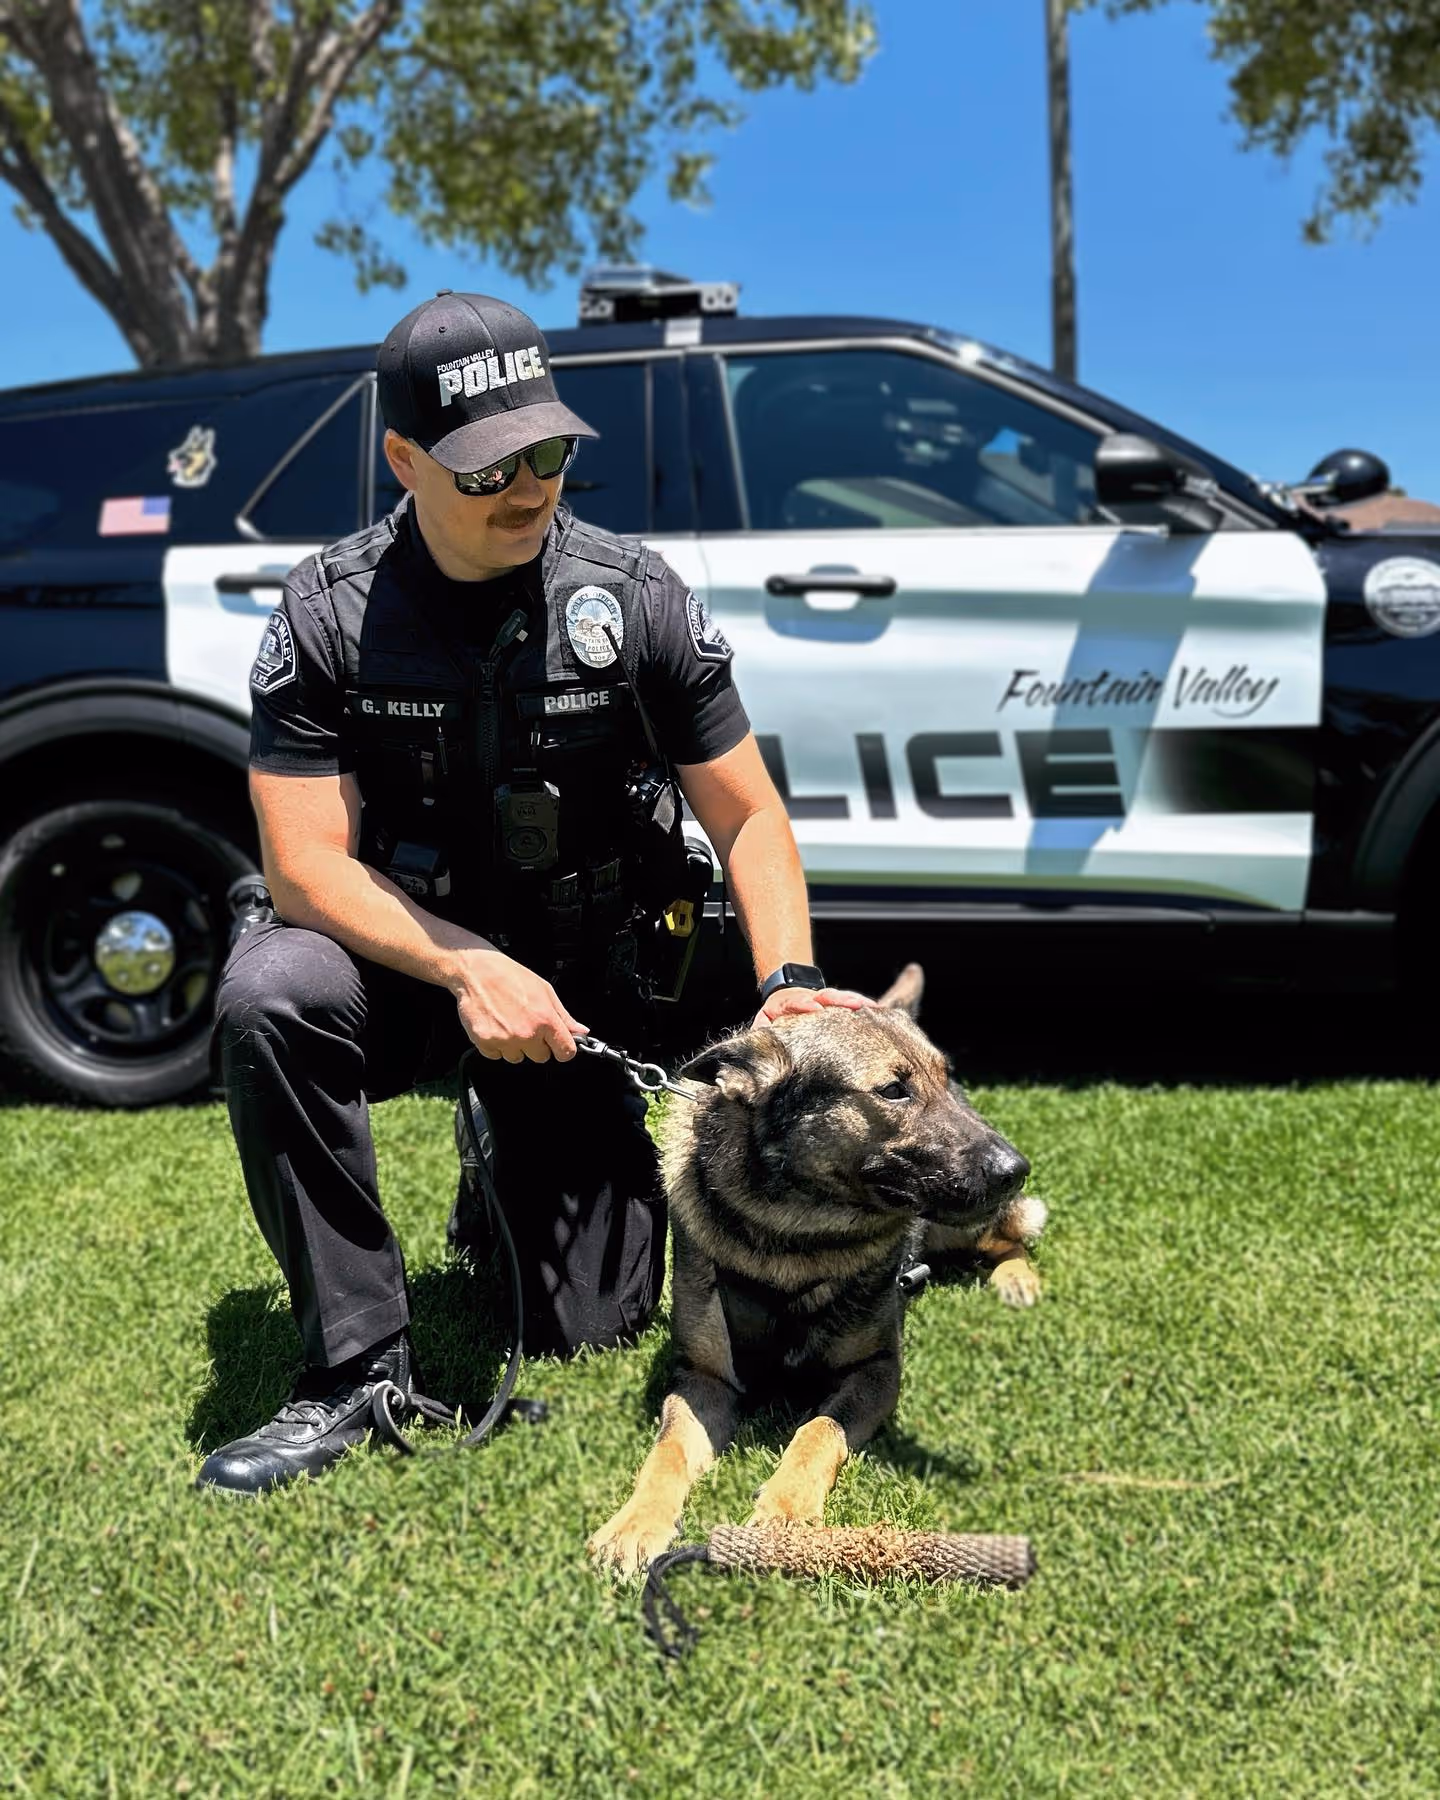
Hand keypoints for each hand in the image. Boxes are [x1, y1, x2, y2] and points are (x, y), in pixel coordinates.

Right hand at [449, 948, 587, 1062]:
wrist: (475, 972)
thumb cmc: (509, 976)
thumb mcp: (545, 990)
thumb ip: (564, 1016)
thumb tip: (581, 1031)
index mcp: (545, 1020)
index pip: (566, 1052)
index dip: (563, 1048)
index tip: (558, 1043)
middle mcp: (526, 1033)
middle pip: (541, 1057)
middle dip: (536, 1044)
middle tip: (526, 1023)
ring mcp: (505, 1040)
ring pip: (517, 1057)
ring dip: (514, 1046)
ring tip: (508, 1022)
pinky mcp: (485, 1043)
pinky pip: (496, 1056)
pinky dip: (495, 1045)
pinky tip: (495, 1025)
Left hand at [752, 985, 874, 1027]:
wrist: (784, 995)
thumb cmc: (776, 1014)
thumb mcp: (765, 1019)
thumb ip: (762, 1028)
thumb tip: (756, 1040)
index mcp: (791, 1003)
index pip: (798, 1001)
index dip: (806, 1004)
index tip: (816, 1009)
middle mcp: (811, 998)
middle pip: (826, 995)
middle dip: (840, 999)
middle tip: (855, 1004)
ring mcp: (825, 999)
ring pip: (841, 997)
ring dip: (856, 1001)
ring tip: (872, 1006)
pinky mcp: (835, 1003)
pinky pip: (851, 1002)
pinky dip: (864, 1004)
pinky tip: (878, 1009)